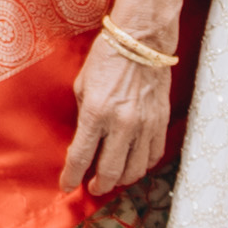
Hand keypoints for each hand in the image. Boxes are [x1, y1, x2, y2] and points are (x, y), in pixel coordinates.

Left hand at [68, 9, 177, 198]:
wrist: (141, 41)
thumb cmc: (106, 58)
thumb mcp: (82, 86)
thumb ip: (83, 116)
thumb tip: (84, 141)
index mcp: (96, 113)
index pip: (81, 157)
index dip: (71, 177)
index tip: (66, 186)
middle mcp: (122, 124)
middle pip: (110, 172)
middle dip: (99, 185)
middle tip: (92, 186)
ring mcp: (145, 125)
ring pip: (135, 170)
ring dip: (121, 180)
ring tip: (112, 178)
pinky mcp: (161, 122)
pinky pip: (153, 155)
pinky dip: (142, 165)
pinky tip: (134, 163)